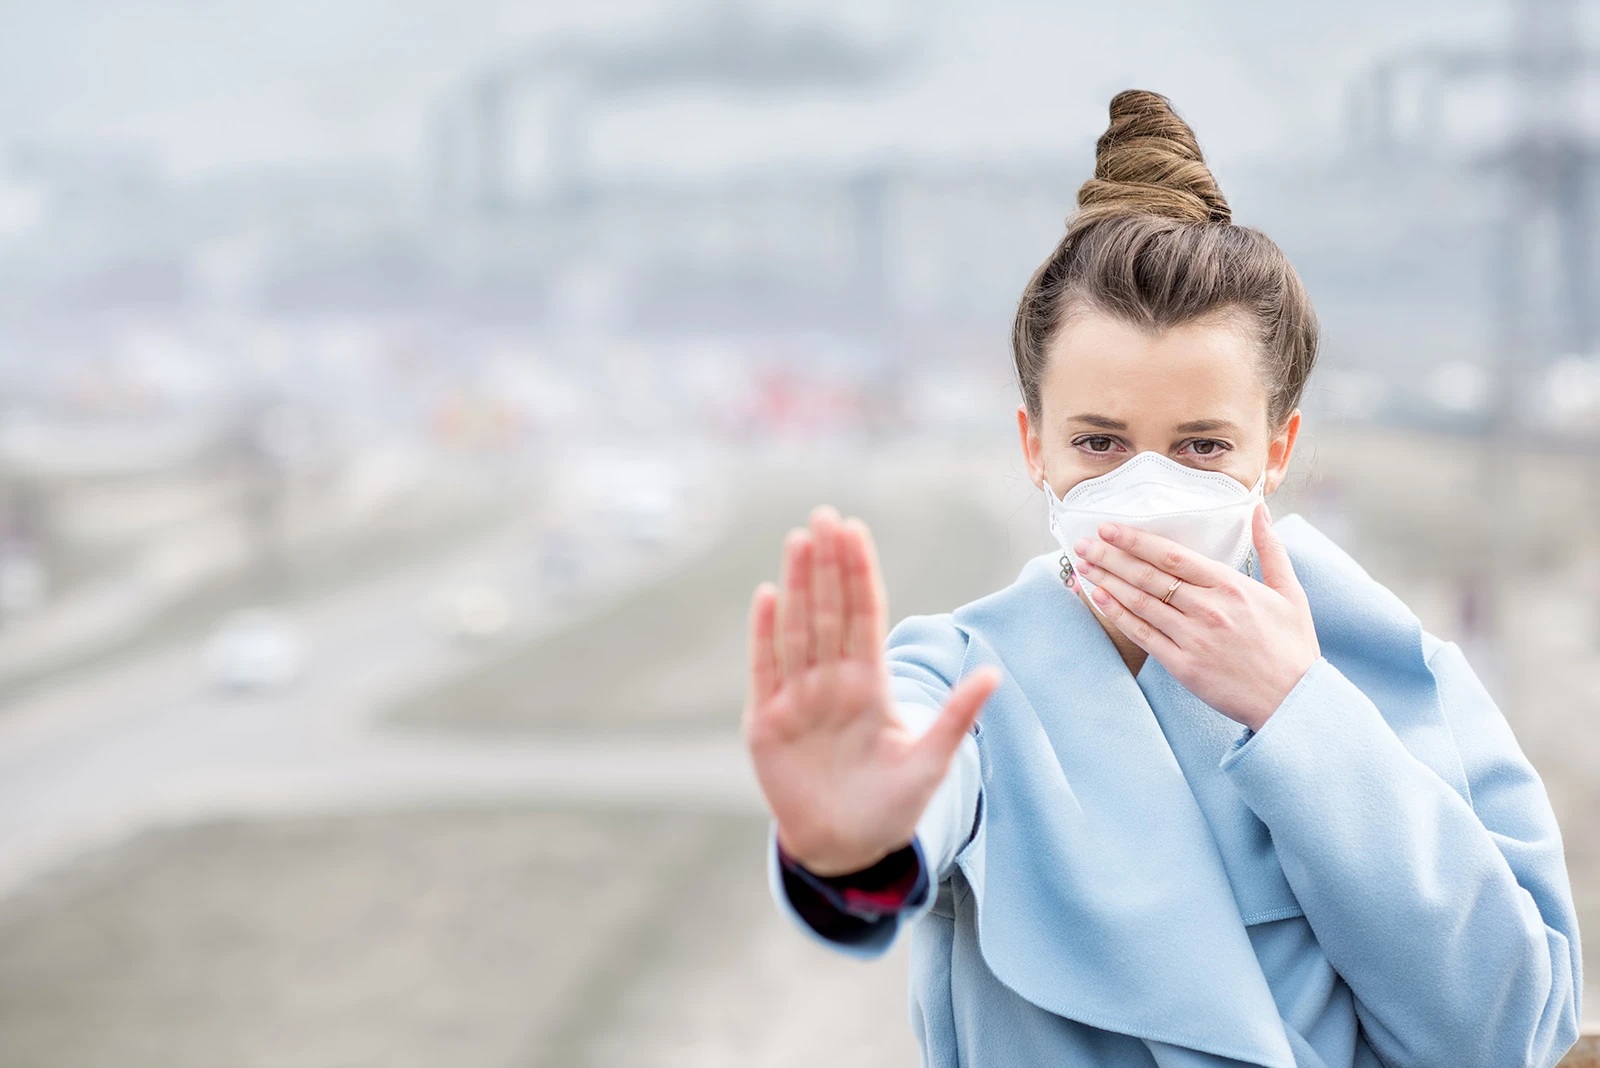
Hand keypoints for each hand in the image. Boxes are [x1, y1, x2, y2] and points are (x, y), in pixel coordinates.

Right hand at [742, 505, 999, 876]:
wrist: (845, 848)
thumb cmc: (890, 805)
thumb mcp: (930, 761)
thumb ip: (956, 717)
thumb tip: (995, 673)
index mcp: (870, 685)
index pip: (865, 616)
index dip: (860, 574)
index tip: (856, 531)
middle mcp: (832, 682)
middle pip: (829, 612)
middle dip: (828, 565)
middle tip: (825, 515)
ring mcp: (797, 699)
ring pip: (798, 630)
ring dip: (798, 586)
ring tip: (799, 541)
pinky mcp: (766, 723)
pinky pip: (765, 669)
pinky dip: (764, 634)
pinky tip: (768, 596)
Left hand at [1073, 502, 1318, 730]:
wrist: (1293, 701)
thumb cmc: (1292, 647)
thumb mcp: (1290, 592)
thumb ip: (1270, 548)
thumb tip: (1259, 508)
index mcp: (1231, 586)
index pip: (1173, 556)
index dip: (1137, 540)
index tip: (1110, 528)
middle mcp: (1208, 609)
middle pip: (1149, 576)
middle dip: (1111, 556)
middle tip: (1084, 542)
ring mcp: (1193, 638)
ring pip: (1141, 602)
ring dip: (1107, 581)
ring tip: (1083, 565)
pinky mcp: (1183, 666)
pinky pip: (1143, 635)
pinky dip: (1118, 614)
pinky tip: (1099, 598)